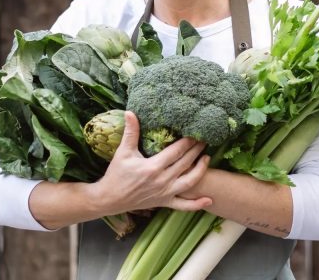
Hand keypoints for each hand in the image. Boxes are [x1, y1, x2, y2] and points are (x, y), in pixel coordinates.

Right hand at [91, 111, 211, 213]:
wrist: (109, 199)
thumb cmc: (116, 174)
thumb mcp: (123, 152)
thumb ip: (130, 132)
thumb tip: (130, 112)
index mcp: (153, 167)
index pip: (176, 151)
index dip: (188, 141)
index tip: (196, 132)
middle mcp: (162, 181)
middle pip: (185, 163)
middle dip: (196, 150)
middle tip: (205, 140)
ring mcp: (165, 193)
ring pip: (189, 182)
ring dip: (201, 170)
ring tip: (207, 158)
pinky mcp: (164, 203)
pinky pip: (183, 206)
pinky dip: (196, 204)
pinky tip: (209, 200)